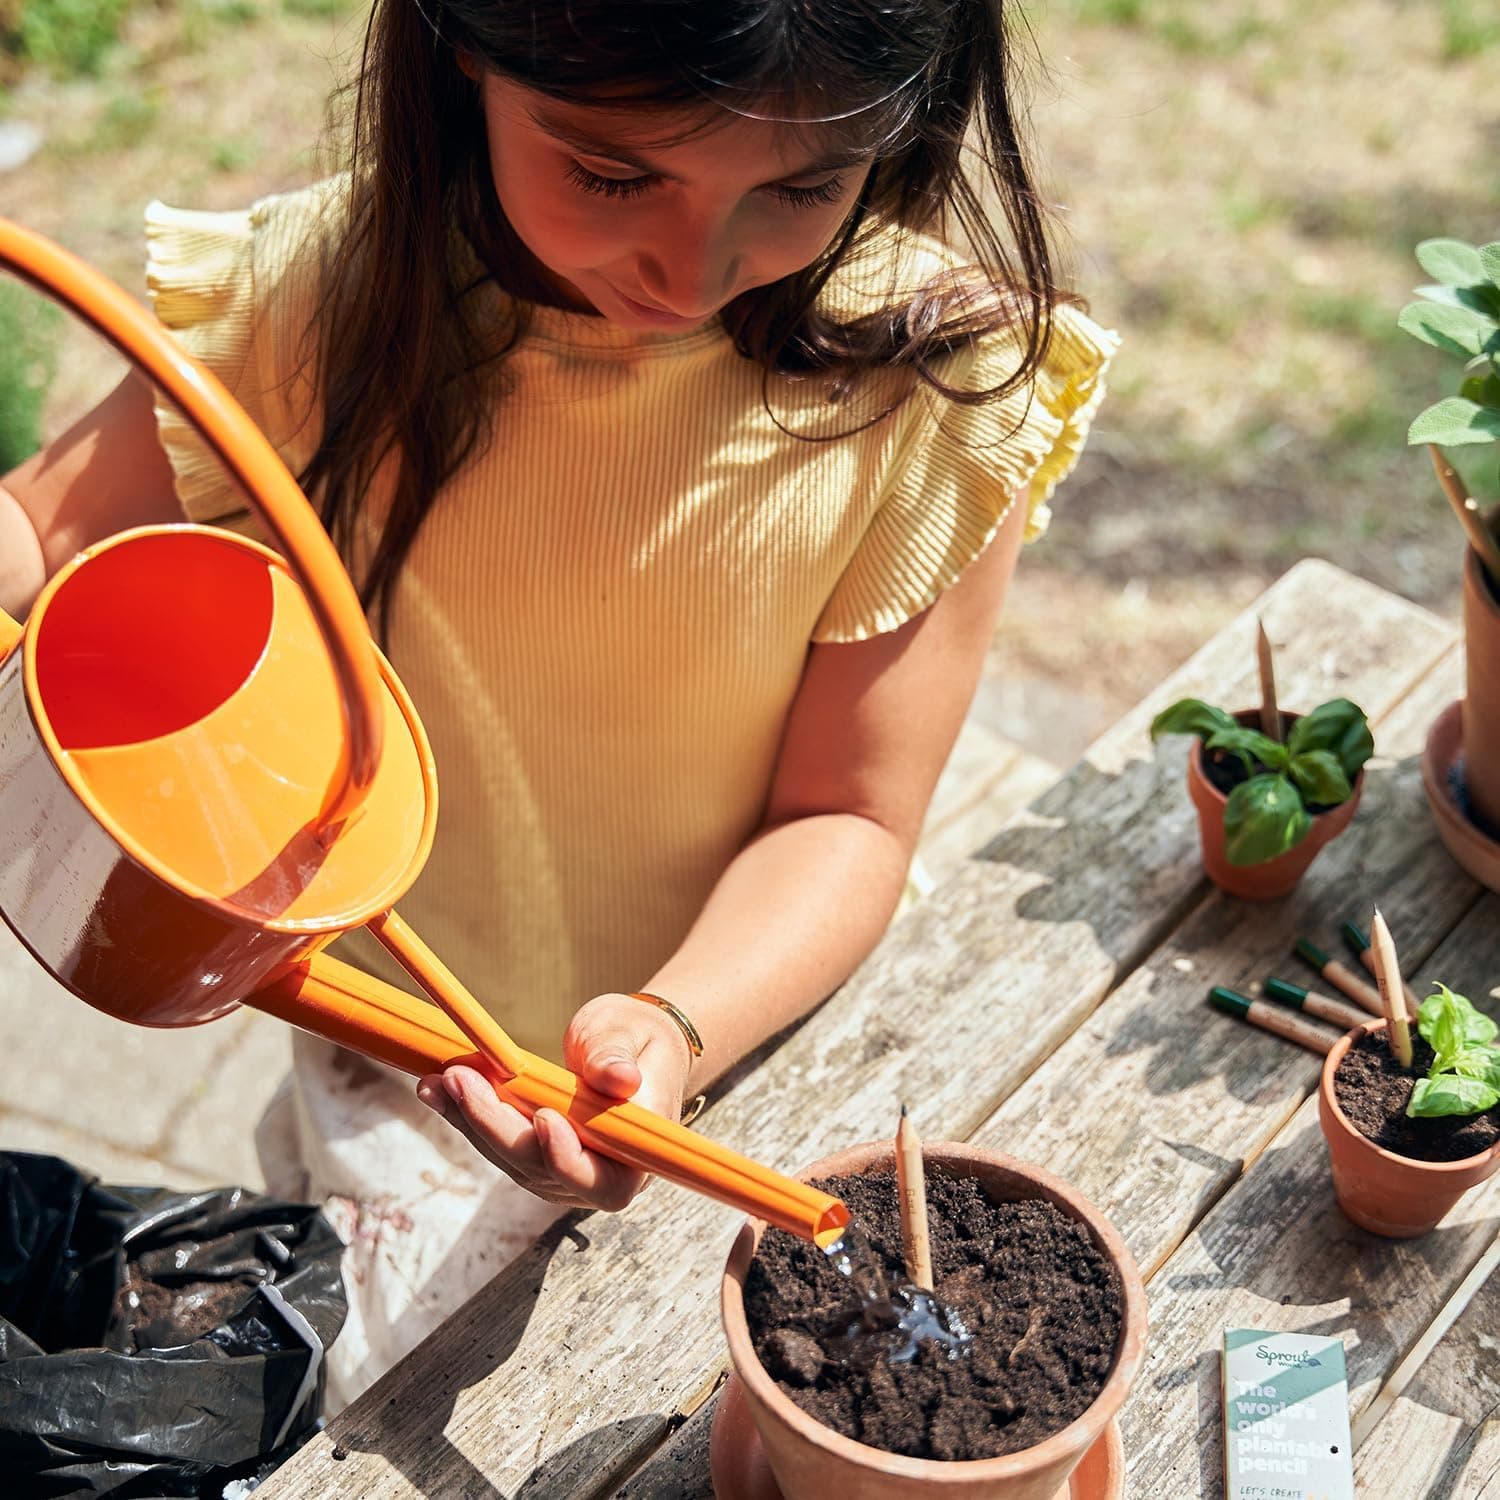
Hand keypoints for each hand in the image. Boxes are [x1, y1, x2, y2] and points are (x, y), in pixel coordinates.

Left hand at [416, 991, 693, 1211]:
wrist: (629, 1045)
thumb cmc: (638, 1040)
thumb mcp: (631, 1035)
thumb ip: (618, 1057)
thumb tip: (619, 1078)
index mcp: (637, 1155)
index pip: (604, 1182)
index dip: (568, 1160)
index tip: (544, 1119)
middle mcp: (597, 1175)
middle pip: (540, 1169)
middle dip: (496, 1126)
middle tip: (462, 1079)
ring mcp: (560, 1170)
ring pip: (509, 1158)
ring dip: (470, 1120)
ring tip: (439, 1080)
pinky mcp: (532, 1154)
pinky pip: (496, 1142)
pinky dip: (466, 1114)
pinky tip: (438, 1087)